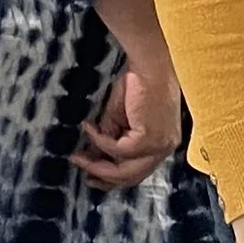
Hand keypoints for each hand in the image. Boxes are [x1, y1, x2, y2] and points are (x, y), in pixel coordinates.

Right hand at [70, 60, 183, 190]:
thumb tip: (91, 156)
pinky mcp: (150, 138)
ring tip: (78, 156)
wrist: (148, 64)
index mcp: (162, 144)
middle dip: (103, 176)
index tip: (92, 177)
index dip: (112, 178)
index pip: (138, 172)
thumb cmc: (137, 84)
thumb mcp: (119, 118)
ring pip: (126, 170)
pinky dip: (100, 141)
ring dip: (98, 165)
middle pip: (132, 177)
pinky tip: (90, 129)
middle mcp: (165, 149)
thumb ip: (109, 139)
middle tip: (82, 170)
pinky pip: (118, 150)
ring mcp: (160, 145)